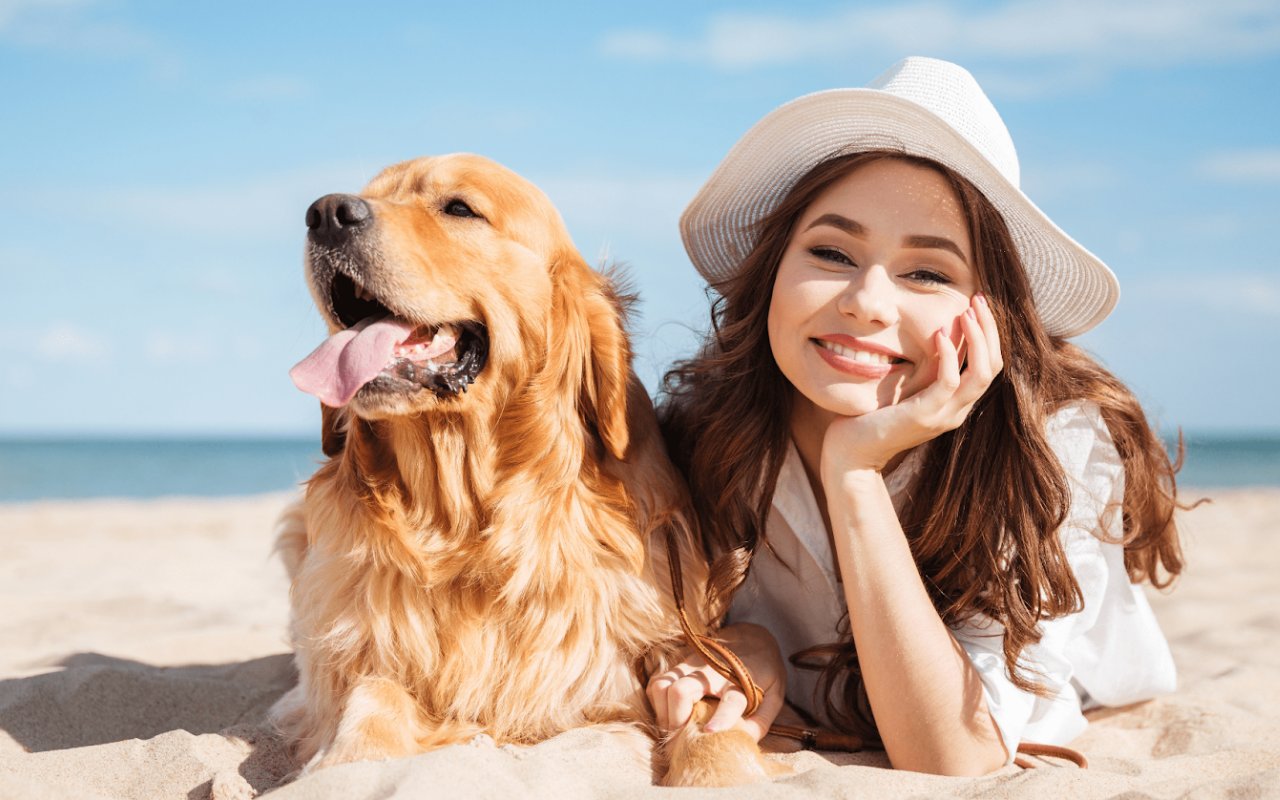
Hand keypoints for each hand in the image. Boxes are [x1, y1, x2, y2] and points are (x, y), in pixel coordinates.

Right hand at [646, 623, 786, 740]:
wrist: (751, 636)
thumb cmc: (763, 671)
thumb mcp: (774, 695)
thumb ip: (761, 721)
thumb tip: (742, 743)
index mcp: (741, 680)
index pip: (731, 700)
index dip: (722, 718)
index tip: (709, 732)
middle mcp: (712, 670)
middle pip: (680, 691)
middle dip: (676, 719)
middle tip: (682, 738)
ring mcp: (691, 664)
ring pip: (661, 685)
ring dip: (663, 712)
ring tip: (675, 728)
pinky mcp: (678, 662)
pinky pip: (657, 683)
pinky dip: (658, 703)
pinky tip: (670, 715)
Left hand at [822, 294, 1002, 477]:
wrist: (850, 452)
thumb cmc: (872, 416)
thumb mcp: (907, 389)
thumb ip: (924, 369)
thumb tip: (933, 334)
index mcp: (956, 403)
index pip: (990, 364)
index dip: (990, 332)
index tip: (977, 304)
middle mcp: (957, 410)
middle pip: (993, 365)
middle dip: (989, 328)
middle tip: (978, 298)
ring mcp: (943, 415)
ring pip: (981, 373)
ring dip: (977, 338)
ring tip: (966, 311)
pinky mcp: (924, 416)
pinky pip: (948, 382)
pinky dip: (948, 356)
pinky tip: (939, 334)